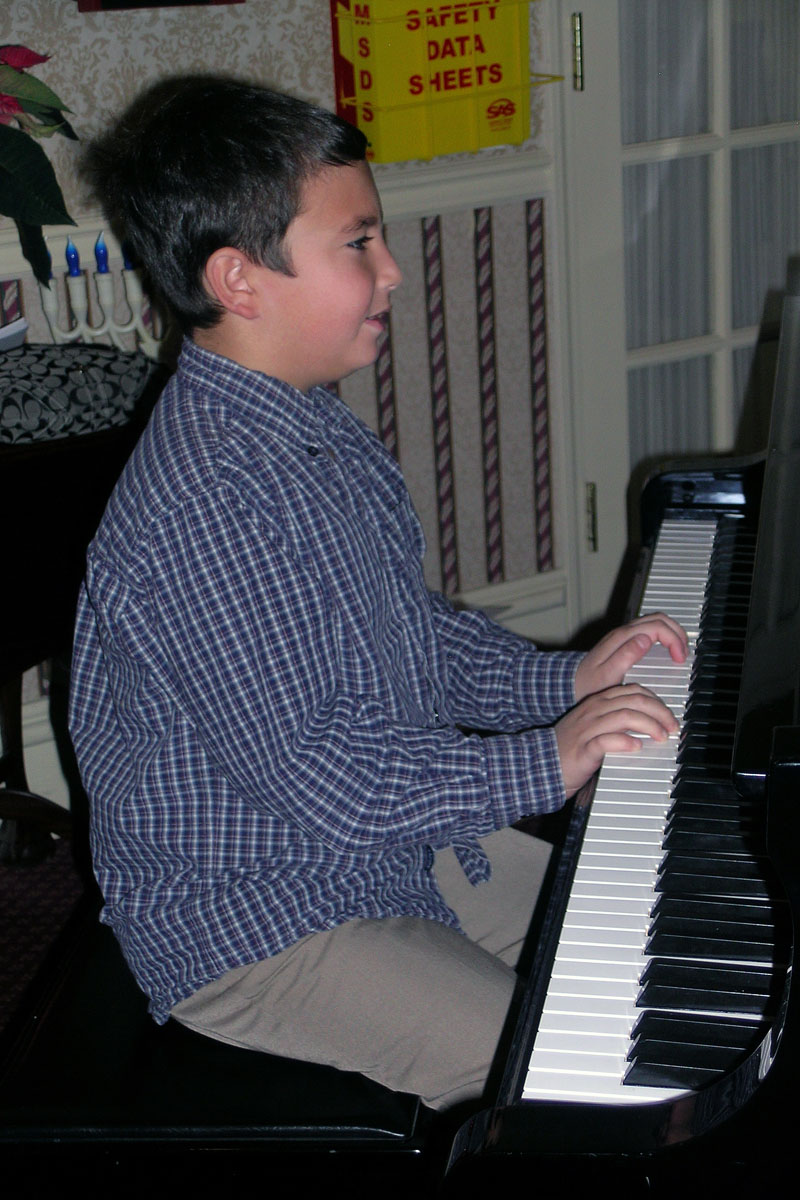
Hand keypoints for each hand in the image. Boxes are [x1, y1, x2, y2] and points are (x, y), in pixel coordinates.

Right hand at [555, 682, 678, 798]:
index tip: (668, 717)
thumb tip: (647, 722)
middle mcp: (594, 710)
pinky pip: (606, 740)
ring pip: (624, 716)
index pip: (633, 691)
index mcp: (598, 702)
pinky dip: (624, 742)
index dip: (656, 701)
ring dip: (648, 726)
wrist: (542, 764)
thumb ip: (616, 719)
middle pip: (634, 700)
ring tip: (660, 737)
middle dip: (659, 712)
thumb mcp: (594, 725)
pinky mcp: (583, 749)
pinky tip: (635, 747)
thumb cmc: (571, 748)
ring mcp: (588, 728)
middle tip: (672, 728)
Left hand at [574, 612, 687, 700]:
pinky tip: (667, 649)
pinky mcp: (625, 641)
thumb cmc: (590, 684)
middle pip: (658, 619)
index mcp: (622, 639)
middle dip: (677, 633)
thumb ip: (625, 656)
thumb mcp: (607, 675)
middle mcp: (623, 633)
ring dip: (671, 632)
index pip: (656, 626)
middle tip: (683, 653)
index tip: (679, 658)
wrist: (573, 685)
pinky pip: (649, 629)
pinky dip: (663, 635)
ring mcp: (624, 635)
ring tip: (679, 651)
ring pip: (655, 621)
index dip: (673, 639)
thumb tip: (645, 640)